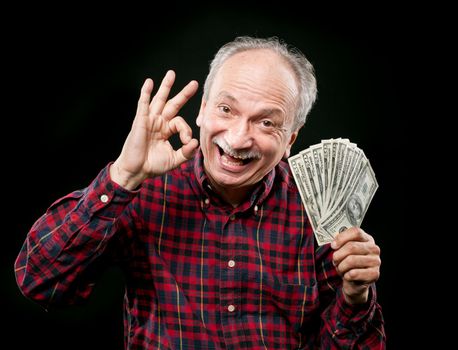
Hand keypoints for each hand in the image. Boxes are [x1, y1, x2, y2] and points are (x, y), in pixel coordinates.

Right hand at [110, 71, 198, 188]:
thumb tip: (195, 143)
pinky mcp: (140, 121)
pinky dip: (145, 93)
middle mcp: (159, 122)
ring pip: (159, 100)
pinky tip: (149, 82)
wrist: (136, 170)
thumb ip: (186, 153)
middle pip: (173, 104)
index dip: (186, 131)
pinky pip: (143, 104)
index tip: (187, 142)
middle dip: (183, 94)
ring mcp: (149, 120)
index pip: (180, 123)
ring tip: (172, 74)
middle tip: (194, 84)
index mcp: (166, 130)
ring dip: (165, 86)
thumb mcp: (174, 160)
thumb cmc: (152, 165)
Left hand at [331, 227, 380, 304]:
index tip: (333, 246)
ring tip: (341, 268)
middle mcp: (374, 249)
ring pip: (351, 260)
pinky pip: (354, 273)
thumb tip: (334, 243)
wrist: (355, 282)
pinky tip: (347, 276)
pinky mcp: (374, 274)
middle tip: (335, 260)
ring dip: (341, 266)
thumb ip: (340, 243)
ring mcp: (376, 261)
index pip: (356, 232)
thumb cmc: (349, 263)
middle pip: (351, 246)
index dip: (342, 238)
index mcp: (367, 239)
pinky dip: (346, 275)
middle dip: (338, 255)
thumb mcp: (344, 251)